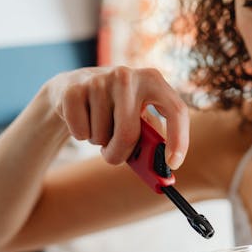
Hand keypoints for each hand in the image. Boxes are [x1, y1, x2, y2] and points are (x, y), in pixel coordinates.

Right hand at [45, 66, 189, 167]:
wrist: (74, 87)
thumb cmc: (117, 111)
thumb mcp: (139, 119)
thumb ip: (152, 142)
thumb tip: (162, 176)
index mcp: (152, 81)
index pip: (176, 110)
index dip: (178, 140)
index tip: (173, 164)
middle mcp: (127, 76)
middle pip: (128, 133)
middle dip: (120, 155)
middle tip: (115, 157)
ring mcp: (98, 80)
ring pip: (102, 136)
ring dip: (100, 143)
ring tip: (99, 124)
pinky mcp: (72, 90)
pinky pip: (81, 133)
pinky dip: (81, 136)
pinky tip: (83, 119)